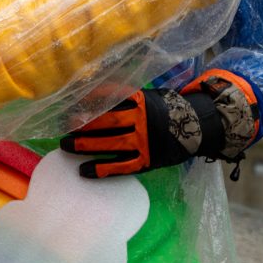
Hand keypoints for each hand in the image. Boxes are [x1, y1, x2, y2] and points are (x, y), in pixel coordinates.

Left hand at [60, 89, 196, 177]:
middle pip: (106, 124)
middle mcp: (141, 122)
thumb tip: (91, 92)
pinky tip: (83, 170)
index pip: (109, 100)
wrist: (198, 127)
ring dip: (84, 146)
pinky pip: (120, 167)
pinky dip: (101, 169)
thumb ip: (125, 95)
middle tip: (64, 128)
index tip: (71, 107)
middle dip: (82, 126)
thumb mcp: (149, 95)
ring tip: (65, 146)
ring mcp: (143, 143)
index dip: (88, 104)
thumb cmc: (167, 108)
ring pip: (109, 145)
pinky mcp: (146, 161)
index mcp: (141, 102)